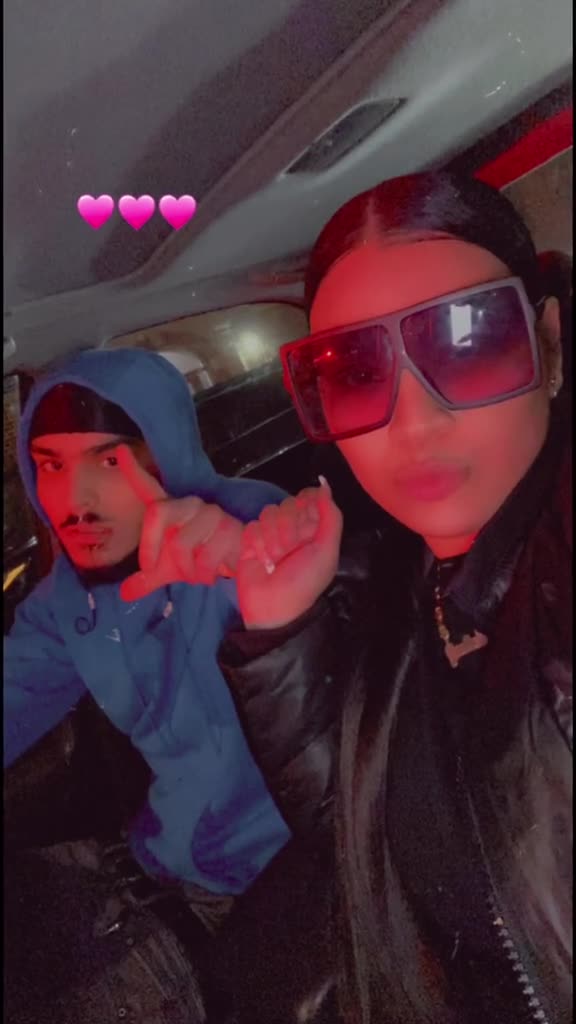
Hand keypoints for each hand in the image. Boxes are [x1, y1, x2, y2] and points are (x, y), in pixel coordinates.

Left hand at [116, 445, 243, 600]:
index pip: (149, 488)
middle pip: (158, 513)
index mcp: (171, 510)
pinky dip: (203, 575)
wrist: (240, 564)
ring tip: (196, 574)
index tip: (119, 451)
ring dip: (185, 570)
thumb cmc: (201, 559)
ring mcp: (210, 514)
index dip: (134, 471)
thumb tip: (124, 594)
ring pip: (181, 544)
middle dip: (151, 548)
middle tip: (152, 570)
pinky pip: (204, 559)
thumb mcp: (171, 570)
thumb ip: (148, 579)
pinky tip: (214, 573)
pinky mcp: (229, 528)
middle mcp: (188, 505)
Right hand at [236, 477, 342, 629]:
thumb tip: (325, 483)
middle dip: (287, 527)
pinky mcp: (251, 541)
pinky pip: (252, 525)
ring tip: (274, 560)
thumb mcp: (326, 550)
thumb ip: (331, 515)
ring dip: (272, 538)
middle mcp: (294, 528)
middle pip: (288, 503)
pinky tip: (261, 561)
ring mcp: (271, 534)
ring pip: (268, 512)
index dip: (306, 505)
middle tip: (289, 551)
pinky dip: (256, 543)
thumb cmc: (304, 582)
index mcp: (316, 528)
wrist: (273, 608)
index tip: (306, 522)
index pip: (310, 497)